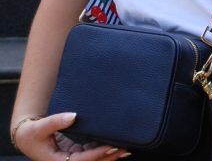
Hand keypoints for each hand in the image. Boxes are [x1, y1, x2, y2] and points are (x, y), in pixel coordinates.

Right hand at [13, 113, 130, 160]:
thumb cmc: (32, 133)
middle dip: (108, 157)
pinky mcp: (73, 154)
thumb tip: (74, 116)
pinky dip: (101, 150)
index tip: (111, 147)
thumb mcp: (41, 127)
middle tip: (124, 149)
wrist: (27, 137)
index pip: (81, 160)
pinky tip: (113, 146)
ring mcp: (70, 159)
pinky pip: (89, 153)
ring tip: (124, 148)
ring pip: (92, 159)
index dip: (97, 154)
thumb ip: (56, 121)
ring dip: (107, 155)